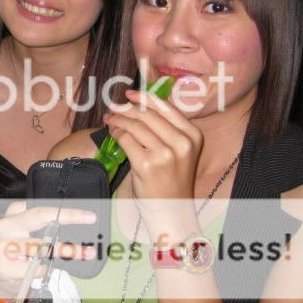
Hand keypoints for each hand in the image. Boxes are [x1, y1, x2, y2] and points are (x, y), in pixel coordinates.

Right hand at [0, 202, 95, 296]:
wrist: (0, 277)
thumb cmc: (20, 253)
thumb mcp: (29, 235)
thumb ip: (46, 227)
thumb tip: (79, 227)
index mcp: (14, 214)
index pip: (40, 207)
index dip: (64, 210)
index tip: (87, 215)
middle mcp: (7, 226)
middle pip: (40, 216)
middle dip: (68, 216)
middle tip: (90, 218)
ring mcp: (3, 245)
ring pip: (40, 245)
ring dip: (66, 250)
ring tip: (87, 253)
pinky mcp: (3, 266)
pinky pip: (32, 267)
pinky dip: (42, 269)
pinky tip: (44, 269)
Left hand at [105, 89, 202, 206]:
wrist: (171, 209)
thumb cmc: (171, 179)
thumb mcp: (179, 151)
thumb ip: (166, 129)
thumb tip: (140, 106)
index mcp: (192, 135)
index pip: (166, 108)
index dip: (145, 98)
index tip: (130, 94)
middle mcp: (181, 143)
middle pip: (148, 115)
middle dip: (127, 109)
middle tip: (114, 108)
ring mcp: (164, 154)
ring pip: (135, 126)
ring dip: (118, 120)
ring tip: (109, 119)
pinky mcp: (146, 165)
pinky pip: (125, 140)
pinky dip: (115, 133)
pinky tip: (111, 132)